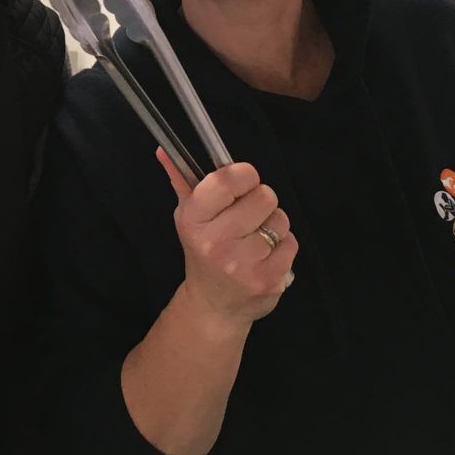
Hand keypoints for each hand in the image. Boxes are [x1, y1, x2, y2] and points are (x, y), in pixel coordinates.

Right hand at [157, 150, 296, 326]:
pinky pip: (291, 243)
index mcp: (193, 220)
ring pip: (280, 220)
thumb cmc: (203, 252)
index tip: (243, 183)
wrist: (213, 305)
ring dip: (273, 225)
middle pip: (263, 196)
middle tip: (249, 215)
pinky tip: (265, 256)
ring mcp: (242, 263)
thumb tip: (164, 150)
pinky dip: (283, 246)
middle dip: (261, 201)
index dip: (244, 175)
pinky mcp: (267, 280)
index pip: (227, 178)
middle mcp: (215, 241)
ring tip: (256, 238)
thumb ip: (182, 181)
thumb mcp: (187, 217)